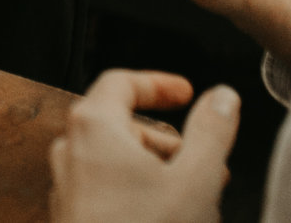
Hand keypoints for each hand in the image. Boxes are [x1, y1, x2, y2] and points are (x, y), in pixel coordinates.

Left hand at [50, 70, 236, 222]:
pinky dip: (139, 192)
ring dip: (158, 170)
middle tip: (207, 162)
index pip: (122, 82)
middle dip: (170, 141)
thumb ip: (212, 131)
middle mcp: (70, 151)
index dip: (158, 84)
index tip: (186, 93)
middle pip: (124, 126)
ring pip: (118, 162)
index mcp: (93, 127)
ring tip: (195, 195)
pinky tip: (169, 217)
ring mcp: (67, 186)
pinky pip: (108, 190)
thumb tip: (222, 97)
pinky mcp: (73, 217)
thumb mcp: (195, 179)